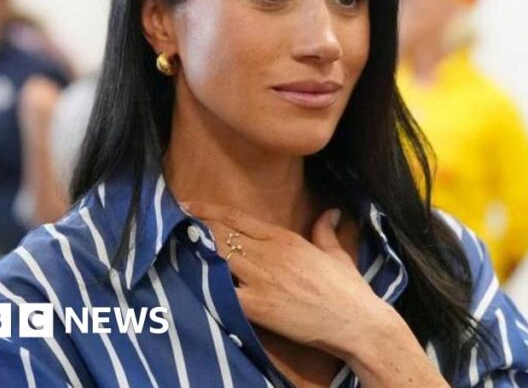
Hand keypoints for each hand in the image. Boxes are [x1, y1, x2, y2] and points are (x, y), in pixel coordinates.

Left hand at [178, 201, 394, 359]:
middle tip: (172, 222)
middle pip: (221, 235)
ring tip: (172, 246)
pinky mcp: (257, 306)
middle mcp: (270, 254)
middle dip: (195, 227)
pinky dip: (205, 286)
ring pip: (217, 258)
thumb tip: (331, 211)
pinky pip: (222, 293)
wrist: (356, 321)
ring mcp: (261, 280)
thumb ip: (326, 230)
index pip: (239, 219)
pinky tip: (188, 280)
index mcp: (286, 239)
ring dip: (195, 252)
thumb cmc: (348, 289)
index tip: (189, 204)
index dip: (210, 210)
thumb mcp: (337, 253)